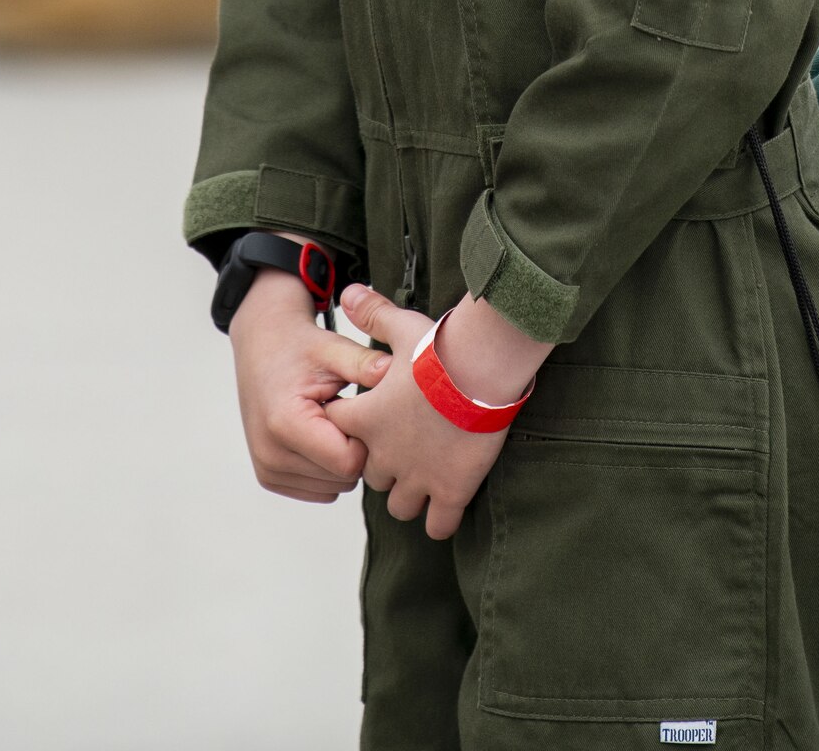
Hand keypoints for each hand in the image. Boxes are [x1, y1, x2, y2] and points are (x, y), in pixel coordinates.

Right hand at [229, 268, 389, 502]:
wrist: (262, 347)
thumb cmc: (300, 347)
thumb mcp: (332, 348)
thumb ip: (365, 363)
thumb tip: (400, 368)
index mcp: (285, 424)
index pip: (349, 462)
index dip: (366, 437)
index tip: (363, 409)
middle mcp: (271, 455)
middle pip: (343, 478)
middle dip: (356, 448)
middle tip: (349, 412)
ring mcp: (268, 471)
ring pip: (334, 488)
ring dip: (342, 460)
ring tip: (334, 422)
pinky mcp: (269, 479)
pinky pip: (320, 491)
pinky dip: (328, 469)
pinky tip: (323, 436)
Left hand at [322, 286, 516, 540]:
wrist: (482, 370)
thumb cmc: (440, 347)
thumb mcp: (401, 326)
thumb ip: (372, 314)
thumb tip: (348, 292)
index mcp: (365, 418)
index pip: (336, 434)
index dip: (349, 428)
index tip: (370, 417)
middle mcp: (384, 454)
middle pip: (369, 475)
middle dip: (382, 463)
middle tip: (405, 443)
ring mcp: (417, 478)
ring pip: (397, 505)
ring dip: (407, 492)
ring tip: (426, 472)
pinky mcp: (451, 492)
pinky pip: (437, 525)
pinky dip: (440, 519)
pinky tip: (449, 500)